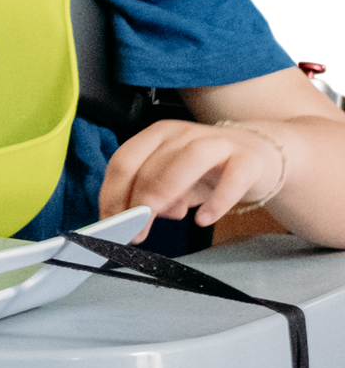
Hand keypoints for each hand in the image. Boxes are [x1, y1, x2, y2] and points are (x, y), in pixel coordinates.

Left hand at [97, 118, 286, 232]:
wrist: (257, 153)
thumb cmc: (207, 169)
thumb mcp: (174, 180)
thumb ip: (152, 195)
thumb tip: (134, 219)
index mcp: (157, 136)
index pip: (124, 161)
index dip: (113, 194)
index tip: (110, 223)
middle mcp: (182, 135)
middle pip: (150, 164)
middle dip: (136, 201)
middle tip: (134, 232)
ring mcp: (216, 144)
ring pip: (186, 161)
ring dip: (166, 191)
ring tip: (159, 218)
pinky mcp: (247, 160)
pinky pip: (232, 179)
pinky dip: (217, 201)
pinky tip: (205, 219)